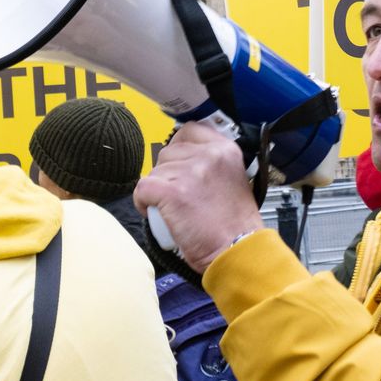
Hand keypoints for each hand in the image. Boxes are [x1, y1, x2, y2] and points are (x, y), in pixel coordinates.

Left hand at [132, 121, 263, 272]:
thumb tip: (185, 161)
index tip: (178, 166)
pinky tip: (155, 213)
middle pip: (168, 152)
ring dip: (157, 190)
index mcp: (226, 150)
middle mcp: (209, 155)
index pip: (189, 130)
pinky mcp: (172, 191)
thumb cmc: (236, 226)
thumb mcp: (234, 180)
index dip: (178, 149)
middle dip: (167, 174)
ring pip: (154, 171)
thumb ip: (213, 165)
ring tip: (171, 209)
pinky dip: (143, 202)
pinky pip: (142, 188)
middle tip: (178, 196)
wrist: (237, 250)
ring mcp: (190, 171)